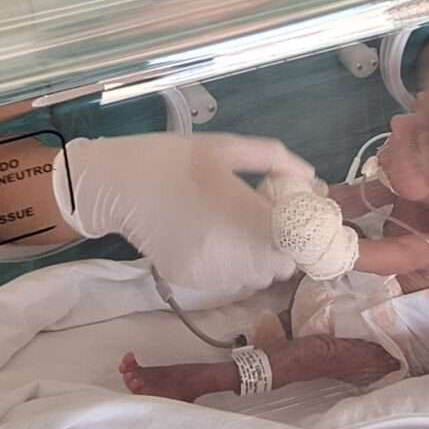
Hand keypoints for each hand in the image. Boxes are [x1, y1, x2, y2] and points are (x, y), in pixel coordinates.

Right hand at [54, 133, 319, 307]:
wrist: (118, 184)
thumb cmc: (175, 159)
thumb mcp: (227, 147)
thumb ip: (274, 160)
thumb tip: (311, 179)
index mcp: (245, 216)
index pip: (295, 246)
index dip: (301, 237)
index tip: (295, 222)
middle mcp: (230, 252)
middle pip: (278, 268)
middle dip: (281, 249)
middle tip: (270, 225)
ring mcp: (209, 272)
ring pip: (254, 280)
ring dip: (258, 262)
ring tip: (243, 233)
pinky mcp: (189, 280)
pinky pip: (227, 282)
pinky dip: (232, 268)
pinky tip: (217, 243)